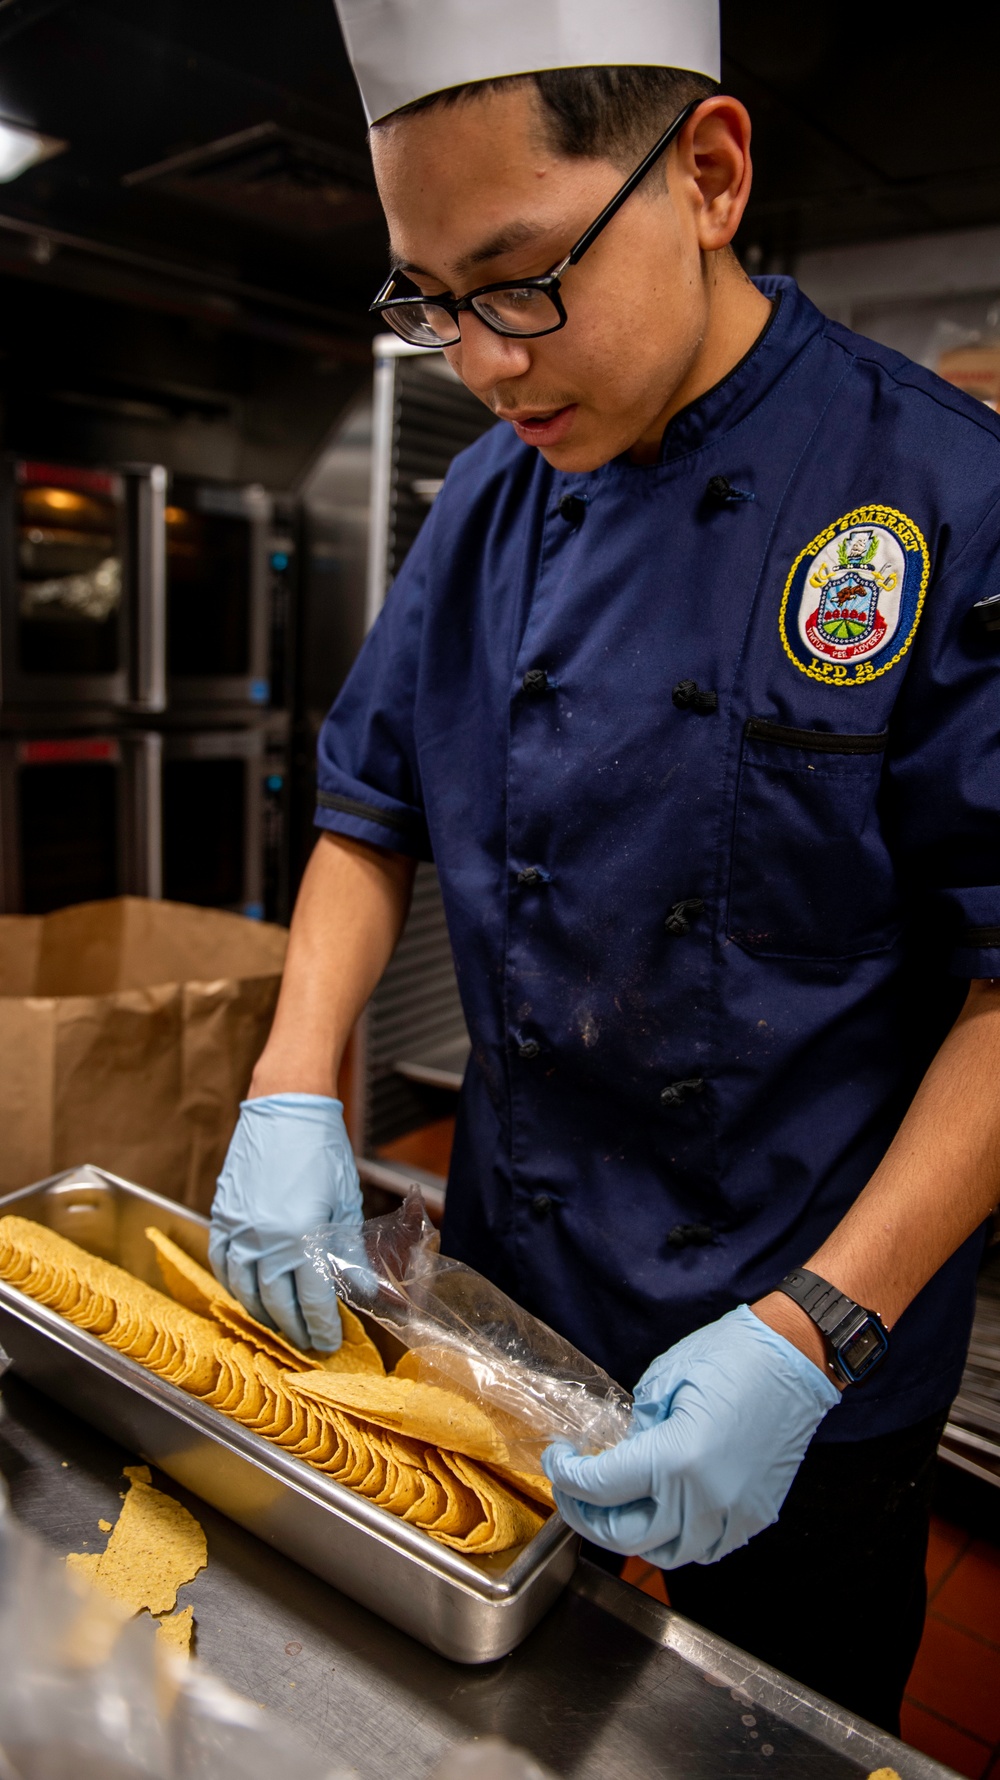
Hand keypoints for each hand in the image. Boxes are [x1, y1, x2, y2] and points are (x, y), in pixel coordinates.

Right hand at [209, 1093, 362, 1352]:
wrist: (286, 1108)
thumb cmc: (322, 1151)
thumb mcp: (346, 1203)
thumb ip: (351, 1253)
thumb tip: (364, 1292)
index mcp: (302, 1238)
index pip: (310, 1302)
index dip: (321, 1328)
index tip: (328, 1344)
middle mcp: (265, 1240)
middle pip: (276, 1304)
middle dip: (294, 1329)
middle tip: (307, 1342)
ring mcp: (239, 1229)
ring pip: (244, 1290)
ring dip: (263, 1313)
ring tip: (280, 1324)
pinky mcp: (222, 1215)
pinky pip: (221, 1263)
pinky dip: (234, 1284)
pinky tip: (247, 1292)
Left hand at [542, 1304, 839, 1567]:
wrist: (794, 1358)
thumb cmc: (731, 1357)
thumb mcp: (662, 1381)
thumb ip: (636, 1429)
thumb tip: (620, 1457)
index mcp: (675, 1459)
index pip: (600, 1487)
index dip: (567, 1475)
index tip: (558, 1460)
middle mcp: (703, 1498)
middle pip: (626, 1535)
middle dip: (587, 1516)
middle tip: (572, 1491)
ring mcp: (733, 1513)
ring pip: (666, 1552)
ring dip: (631, 1535)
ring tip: (613, 1507)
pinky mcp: (755, 1516)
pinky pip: (706, 1549)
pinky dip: (676, 1540)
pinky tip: (662, 1514)